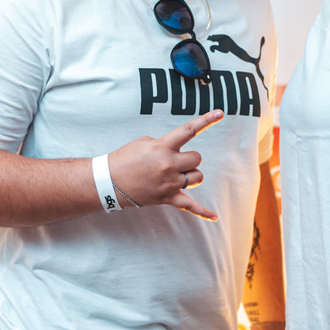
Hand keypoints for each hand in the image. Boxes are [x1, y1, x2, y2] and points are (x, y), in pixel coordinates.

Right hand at [107, 110, 223, 218]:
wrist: (108, 181)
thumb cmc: (124, 158)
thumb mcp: (144, 142)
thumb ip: (165, 144)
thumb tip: (178, 150)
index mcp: (162, 147)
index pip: (189, 130)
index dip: (206, 120)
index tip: (221, 113)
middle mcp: (168, 164)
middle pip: (197, 158)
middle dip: (190, 158)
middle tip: (176, 160)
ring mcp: (169, 183)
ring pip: (197, 177)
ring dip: (190, 175)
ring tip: (175, 175)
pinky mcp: (167, 198)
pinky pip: (190, 206)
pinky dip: (203, 212)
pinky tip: (214, 217)